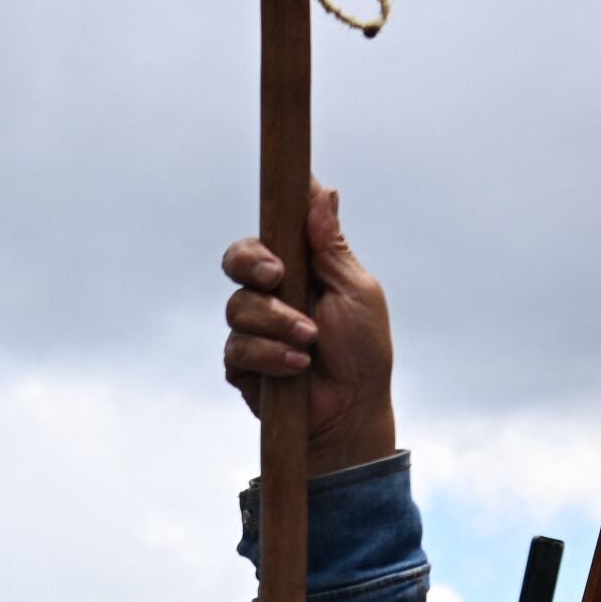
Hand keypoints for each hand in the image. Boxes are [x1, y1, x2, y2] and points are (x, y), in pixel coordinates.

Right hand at [221, 180, 396, 473]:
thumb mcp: (356, 290)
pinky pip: (239, 346)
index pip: (273, 230)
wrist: (351, 409)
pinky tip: (298, 366)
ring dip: (277, 323)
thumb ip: (332, 246)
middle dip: (251, 263)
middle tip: (276, 276)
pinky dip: (271, 355)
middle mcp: (271, 292)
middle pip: (237, 258)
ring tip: (309, 342)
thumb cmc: (363, 350)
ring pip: (238, 306)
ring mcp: (253, 326)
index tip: (280, 206)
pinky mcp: (241, 361)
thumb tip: (323, 192)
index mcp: (301, 267)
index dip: (272, 214)